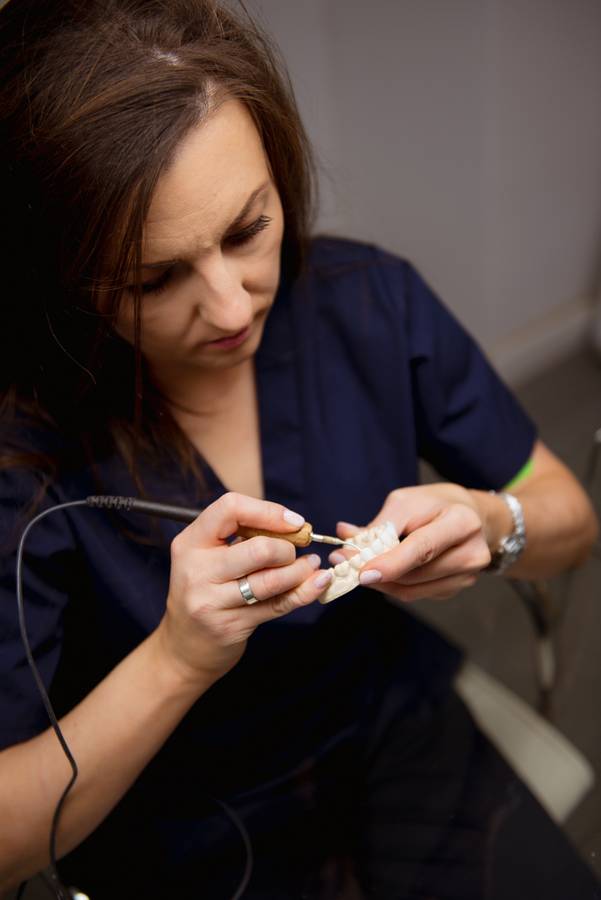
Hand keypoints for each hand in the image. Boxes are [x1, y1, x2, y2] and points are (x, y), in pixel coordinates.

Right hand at [155, 492, 331, 685]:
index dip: (268, 511)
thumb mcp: (209, 557)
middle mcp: (197, 570)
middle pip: (258, 549)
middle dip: (287, 548)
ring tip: (310, 565)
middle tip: (294, 552)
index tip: (293, 521)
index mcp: (190, 542)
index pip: (230, 509)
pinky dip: (304, 591)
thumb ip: (242, 539)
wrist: (183, 648)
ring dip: (299, 570)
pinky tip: (318, 582)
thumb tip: (293, 526)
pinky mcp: (230, 626)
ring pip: (271, 580)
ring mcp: (211, 602)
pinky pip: (277, 605)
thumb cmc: (205, 591)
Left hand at [331, 484, 491, 602]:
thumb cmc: (435, 504)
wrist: (471, 516)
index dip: (391, 563)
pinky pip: (416, 593)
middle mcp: (471, 553)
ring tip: (355, 566)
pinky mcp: (455, 588)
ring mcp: (467, 576)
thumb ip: (379, 524)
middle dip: (376, 571)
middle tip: (341, 561)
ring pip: (413, 590)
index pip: (423, 548)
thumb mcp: (407, 502)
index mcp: (462, 523)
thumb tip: (345, 536)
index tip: (362, 573)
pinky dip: (393, 585)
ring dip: (380, 582)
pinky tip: (380, 571)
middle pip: (416, 574)